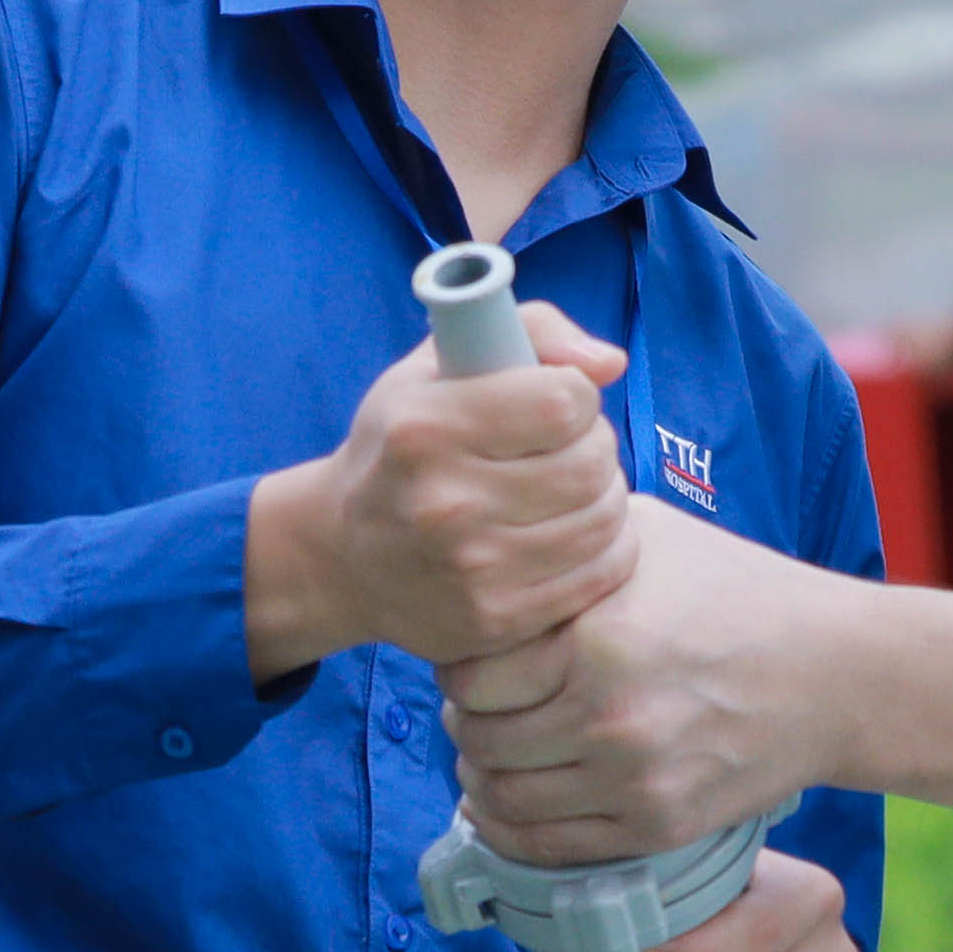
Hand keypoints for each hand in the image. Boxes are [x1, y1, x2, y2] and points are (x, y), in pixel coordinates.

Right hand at [245, 305, 632, 675]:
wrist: (342, 556)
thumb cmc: (401, 447)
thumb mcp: (436, 367)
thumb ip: (530, 332)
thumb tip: (610, 364)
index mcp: (424, 430)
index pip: (564, 402)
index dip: (575, 395)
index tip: (556, 403)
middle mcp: (444, 503)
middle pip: (590, 463)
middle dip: (595, 445)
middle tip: (568, 449)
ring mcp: (472, 571)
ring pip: (603, 518)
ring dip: (604, 495)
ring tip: (571, 488)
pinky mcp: (497, 619)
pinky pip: (601, 572)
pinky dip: (607, 546)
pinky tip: (575, 531)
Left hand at [438, 495, 848, 859]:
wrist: (833, 672)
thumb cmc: (736, 591)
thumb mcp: (645, 537)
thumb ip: (563, 546)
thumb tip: (488, 548)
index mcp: (596, 637)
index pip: (466, 674)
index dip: (457, 665)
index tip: (474, 659)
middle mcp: (609, 714)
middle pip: (476, 737)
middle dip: (466, 721)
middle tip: (479, 707)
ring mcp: (634, 778)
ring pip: (502, 796)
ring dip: (482, 776)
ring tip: (495, 750)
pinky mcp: (657, 824)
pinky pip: (547, 845)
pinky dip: (511, 829)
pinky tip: (512, 800)